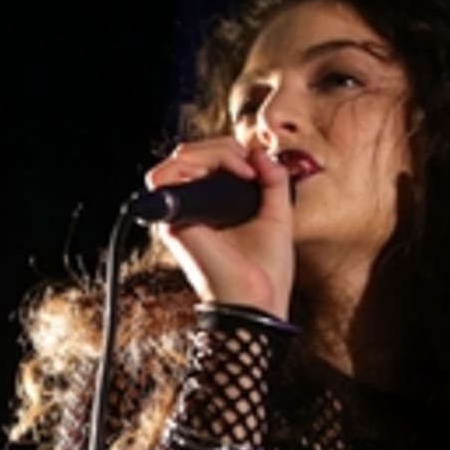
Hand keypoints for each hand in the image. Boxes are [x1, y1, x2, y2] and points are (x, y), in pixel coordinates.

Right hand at [144, 137, 294, 318]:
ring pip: (182, 156)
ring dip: (216, 151)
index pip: (204, 161)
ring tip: (244, 170)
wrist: (260, 303)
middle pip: (190, 153)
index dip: (229, 151)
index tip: (258, 168)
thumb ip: (272, 180)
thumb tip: (259, 151)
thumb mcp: (277, 215)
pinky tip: (237, 176)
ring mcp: (178, 215)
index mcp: (208, 209)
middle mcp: (189, 211)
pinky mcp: (175, 222)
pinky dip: (205, 162)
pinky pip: (171, 175)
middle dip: (224, 147)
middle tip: (251, 167)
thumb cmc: (267, 272)